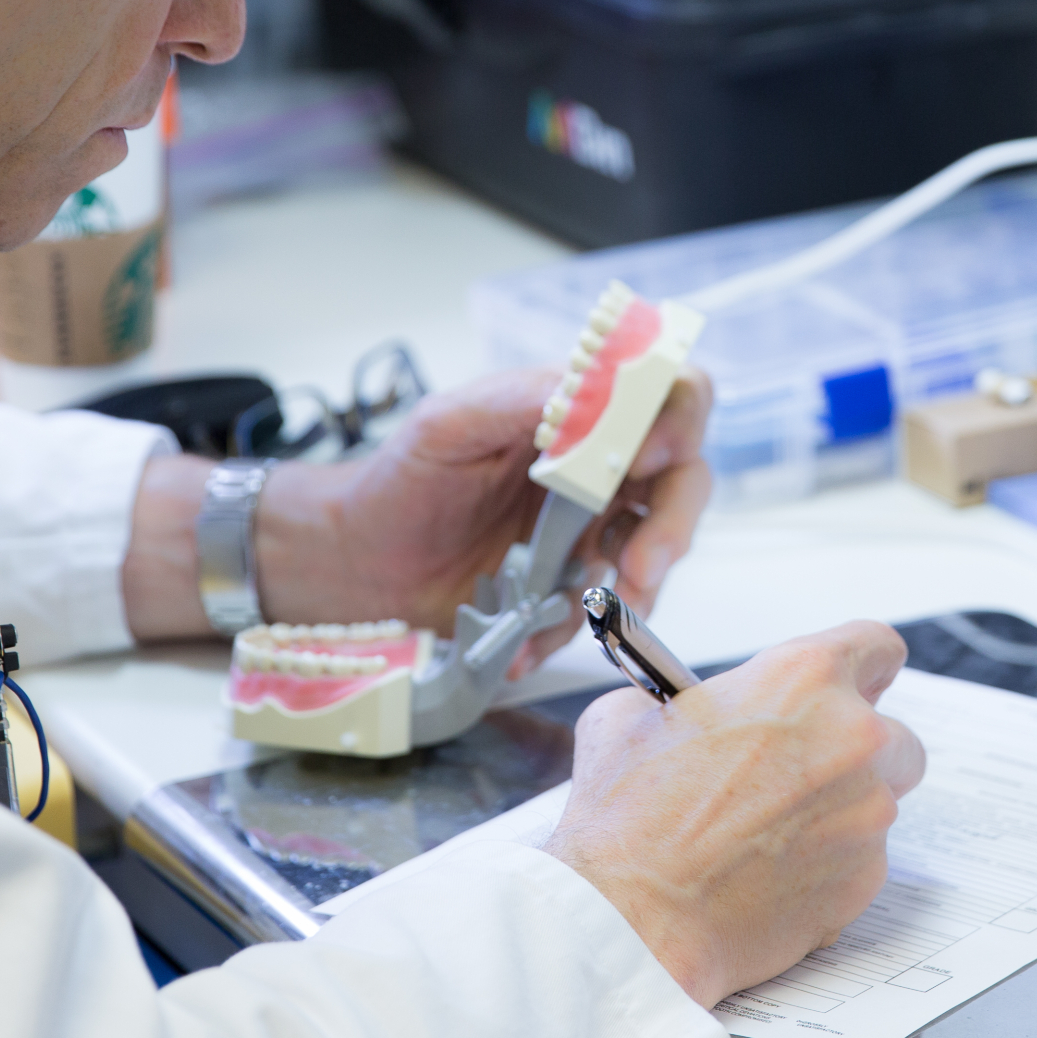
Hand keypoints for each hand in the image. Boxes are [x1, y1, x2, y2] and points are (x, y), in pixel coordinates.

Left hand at [230, 365, 710, 658]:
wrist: (355, 565)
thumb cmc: (398, 480)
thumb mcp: (450, 424)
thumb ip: (523, 402)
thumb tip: (589, 393)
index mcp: (578, 415)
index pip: (667, 396)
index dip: (676, 423)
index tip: (645, 459)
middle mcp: (598, 470)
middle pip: (682, 480)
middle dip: (673, 523)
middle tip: (642, 564)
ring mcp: (589, 532)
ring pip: (657, 548)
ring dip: (644, 583)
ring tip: (604, 610)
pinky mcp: (571, 591)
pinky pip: (604, 611)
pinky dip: (579, 631)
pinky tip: (530, 644)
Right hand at [544, 621, 925, 1009]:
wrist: (631, 917)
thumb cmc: (627, 817)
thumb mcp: (632, 716)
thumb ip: (692, 700)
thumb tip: (699, 709)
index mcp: (802, 679)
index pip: (876, 646)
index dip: (864, 669)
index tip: (858, 685)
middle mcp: (851, 739)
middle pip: (892, 736)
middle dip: (854, 753)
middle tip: (799, 773)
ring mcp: (867, 814)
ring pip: (877, 804)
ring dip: (839, 812)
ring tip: (768, 834)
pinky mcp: (865, 880)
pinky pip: (862, 862)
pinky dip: (828, 867)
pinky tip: (770, 876)